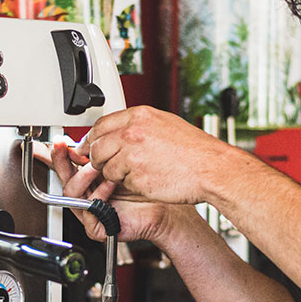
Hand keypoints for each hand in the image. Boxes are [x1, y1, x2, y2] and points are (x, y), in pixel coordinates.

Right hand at [35, 139, 179, 245]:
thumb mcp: (127, 155)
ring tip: (97, 167)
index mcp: (92, 178)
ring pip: (72, 192)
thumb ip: (107, 145)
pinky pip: (88, 210)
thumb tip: (91, 129)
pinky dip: (98, 195)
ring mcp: (92, 211)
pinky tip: (110, 184)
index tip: (58, 142)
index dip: (59, 154)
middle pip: (65, 177)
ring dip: (84, 176)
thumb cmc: (152, 181)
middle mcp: (89, 194)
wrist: (169, 203)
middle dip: (64, 162)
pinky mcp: (98, 227)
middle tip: (72, 150)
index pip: (67, 165)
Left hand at [82, 106, 233, 204]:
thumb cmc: (194, 150)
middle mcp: (131, 133)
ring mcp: (131, 155)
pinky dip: (128, 184)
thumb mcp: (165, 124)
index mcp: (139, 116)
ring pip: (105, 167)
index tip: (90, 147)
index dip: (93, 138)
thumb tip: (120, 132)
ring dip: (114, 174)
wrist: (211, 168)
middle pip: (97, 147)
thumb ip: (139, 126)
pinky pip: (120, 182)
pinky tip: (146, 180)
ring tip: (137, 173)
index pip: (100, 125)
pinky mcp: (134, 176)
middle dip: (98, 159)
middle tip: (108, 165)